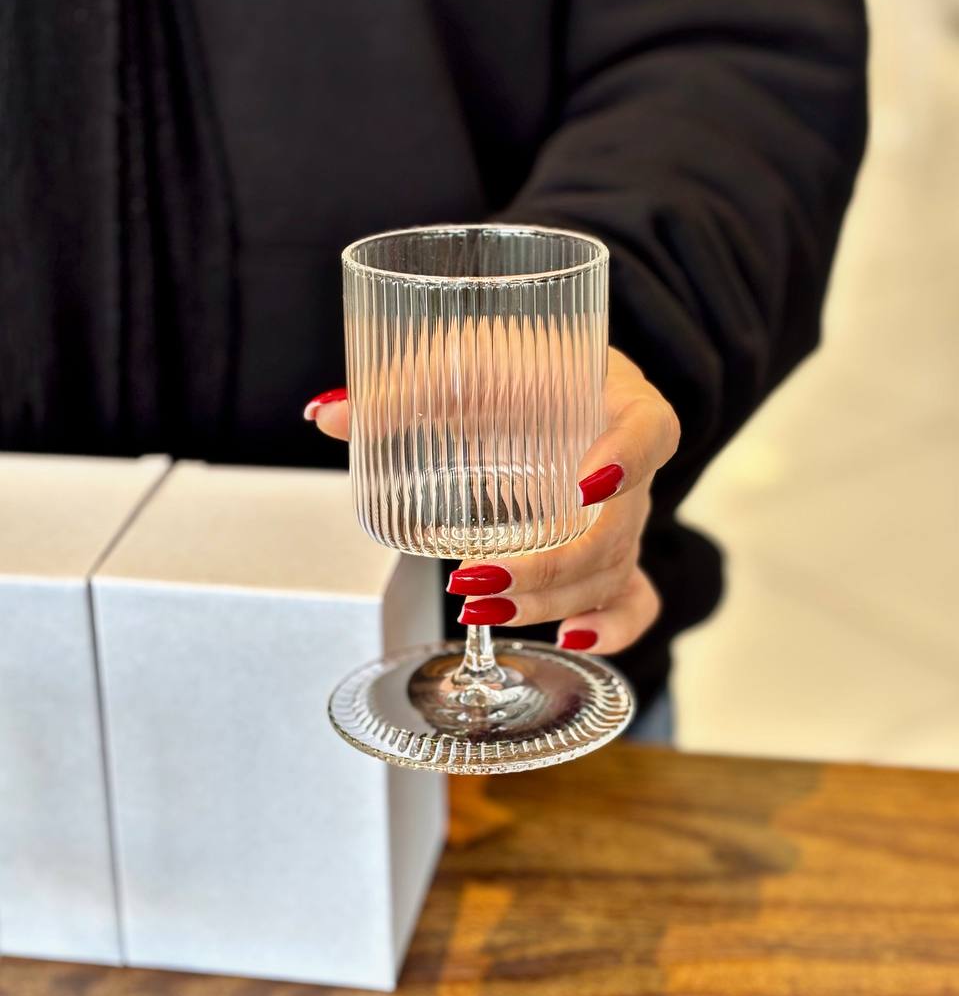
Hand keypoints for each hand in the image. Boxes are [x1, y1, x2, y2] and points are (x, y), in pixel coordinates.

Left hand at [304, 348, 678, 654]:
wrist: (545, 373)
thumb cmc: (518, 358)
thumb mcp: (465, 356)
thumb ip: (405, 385)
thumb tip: (330, 416)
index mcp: (617, 397)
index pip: (651, 430)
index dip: (628, 459)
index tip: (584, 484)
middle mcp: (631, 462)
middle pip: (619, 527)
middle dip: (550, 565)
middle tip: (475, 576)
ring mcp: (624, 513)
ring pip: (611, 571)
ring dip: (548, 600)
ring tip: (478, 608)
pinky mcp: (610, 548)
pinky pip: (632, 594)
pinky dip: (614, 626)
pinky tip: (574, 639)